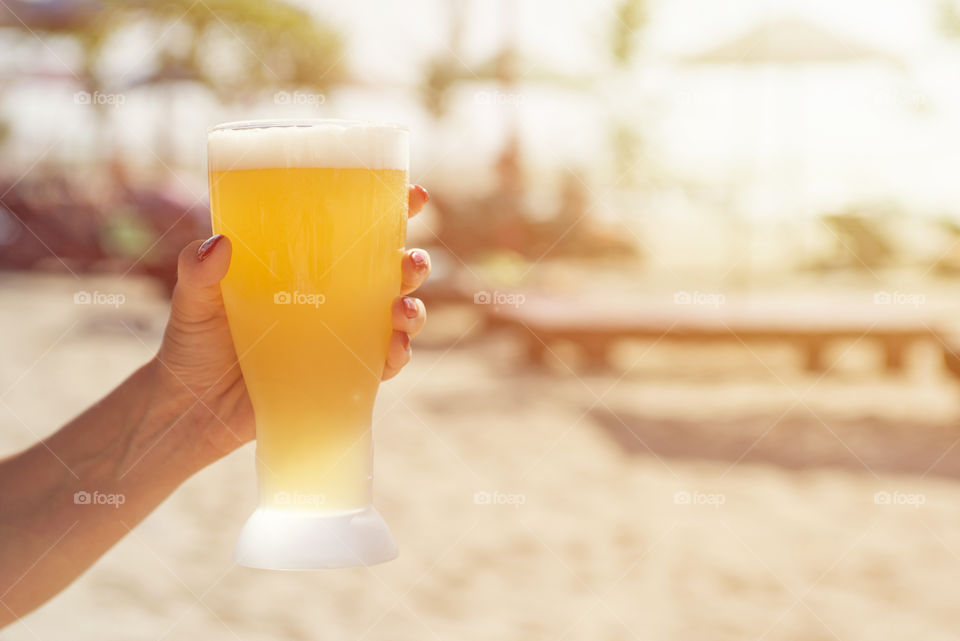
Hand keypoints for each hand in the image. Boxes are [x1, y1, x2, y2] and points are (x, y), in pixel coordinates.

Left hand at [153, 184, 429, 461]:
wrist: (191, 409)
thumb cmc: (193, 344)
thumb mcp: (193, 300)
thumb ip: (199, 272)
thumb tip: (218, 244)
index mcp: (305, 266)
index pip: (356, 231)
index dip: (393, 210)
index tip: (414, 195)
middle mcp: (333, 297)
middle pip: (389, 272)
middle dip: (413, 262)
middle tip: (411, 260)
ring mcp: (341, 336)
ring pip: (396, 315)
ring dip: (412, 309)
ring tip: (404, 310)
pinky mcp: (341, 375)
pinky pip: (383, 364)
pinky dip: (397, 355)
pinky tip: (394, 348)